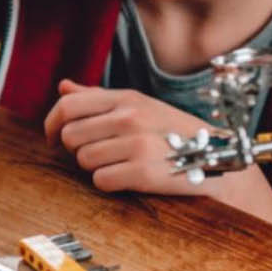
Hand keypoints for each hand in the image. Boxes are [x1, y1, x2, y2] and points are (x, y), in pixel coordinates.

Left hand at [43, 79, 212, 194]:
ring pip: (83, 160)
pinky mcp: (144, 173)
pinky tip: (129, 178)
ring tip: (121, 164)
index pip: (68, 105)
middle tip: (99, 155)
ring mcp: (138, 144)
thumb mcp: (141, 106)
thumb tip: (63, 87)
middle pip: (70, 136)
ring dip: (95, 168)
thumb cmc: (174, 134)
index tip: (52, 139)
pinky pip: (101, 181)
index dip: (51, 124)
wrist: (220, 161)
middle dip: (77, 150)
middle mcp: (130, 117)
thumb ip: (98, 98)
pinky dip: (110, 183)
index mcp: (127, 98)